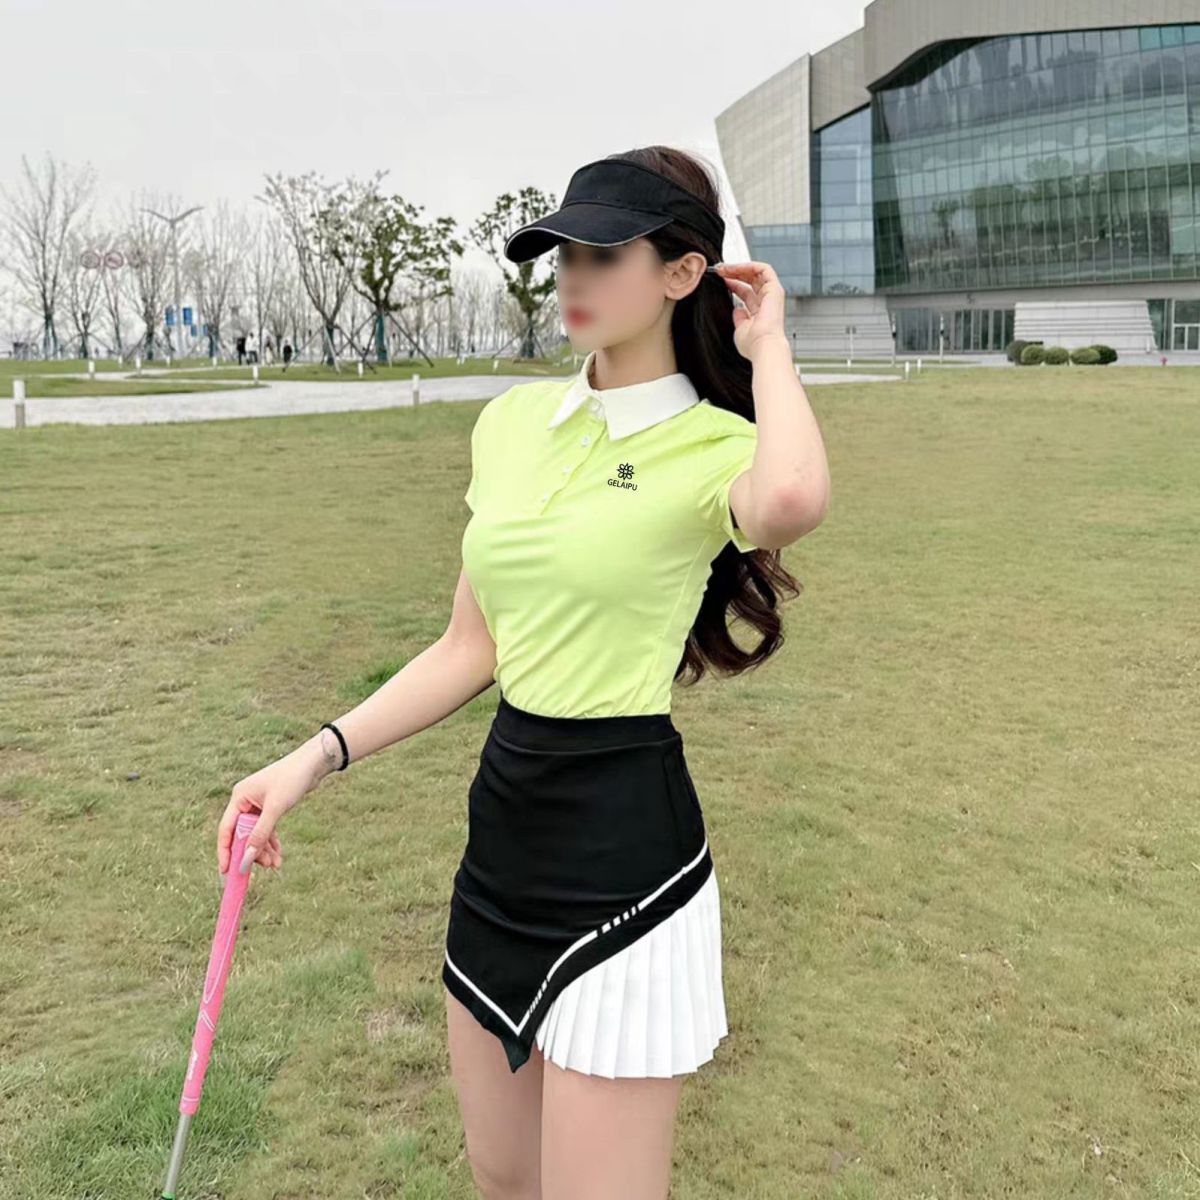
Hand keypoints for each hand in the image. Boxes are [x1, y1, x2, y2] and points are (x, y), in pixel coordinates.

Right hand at [217, 750, 315, 876]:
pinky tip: (278, 854)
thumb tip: (247, 858)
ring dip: (264, 850)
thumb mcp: (275, 808)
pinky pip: (266, 829)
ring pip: (255, 834)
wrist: (313, 763)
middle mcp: (245, 801)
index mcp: (239, 797)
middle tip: (265, 867)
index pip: (227, 829)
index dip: (226, 851)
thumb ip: (260, 834)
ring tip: (276, 864)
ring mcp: (257, 805)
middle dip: (252, 852)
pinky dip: (271, 841)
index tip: (226, 871)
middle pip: (242, 834)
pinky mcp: (270, 807)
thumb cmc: (292, 779)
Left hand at [713, 261, 788, 361]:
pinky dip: (749, 265)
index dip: (732, 284)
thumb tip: (737, 309)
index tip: (719, 281)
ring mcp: (771, 295)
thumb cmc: (753, 344)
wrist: (762, 346)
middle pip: (750, 281)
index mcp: (759, 313)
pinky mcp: (775, 288)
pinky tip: (734, 267)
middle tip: (719, 271)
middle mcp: (766, 302)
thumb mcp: (740, 329)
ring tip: (724, 268)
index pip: (745, 293)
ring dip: (739, 268)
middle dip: (734, 273)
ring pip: (756, 273)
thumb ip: (739, 318)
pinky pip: (764, 269)